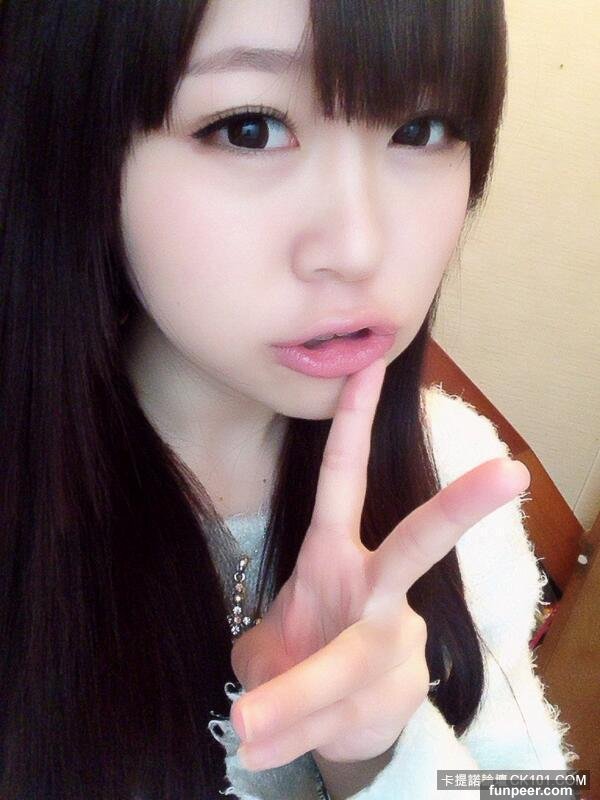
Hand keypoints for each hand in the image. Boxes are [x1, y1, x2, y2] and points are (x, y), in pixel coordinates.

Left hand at [229, 358, 530, 771]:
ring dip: (295, 701)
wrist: (338, 717)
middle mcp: (374, 587)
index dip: (353, 423)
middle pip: (419, 543)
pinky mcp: (404, 689)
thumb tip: (253, 707)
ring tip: (251, 730)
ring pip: (352, 665)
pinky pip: (344, 716)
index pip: (344, 478)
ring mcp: (395, 635)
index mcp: (333, 555)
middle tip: (511, 472)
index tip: (366, 367)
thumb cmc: (301, 655)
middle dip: (459, 508)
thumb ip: (261, 667)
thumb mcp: (266, 652)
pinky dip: (301, 734)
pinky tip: (281, 741)